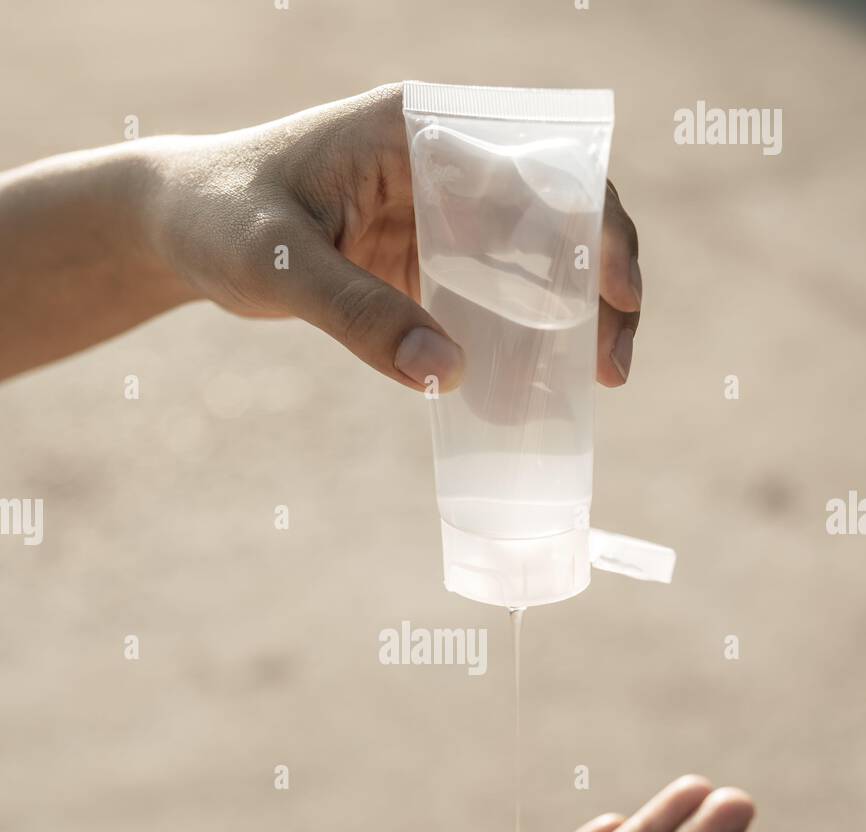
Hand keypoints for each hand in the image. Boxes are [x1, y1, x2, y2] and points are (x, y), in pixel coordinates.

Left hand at [148, 84, 641, 392]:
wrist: (180, 226)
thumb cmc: (220, 219)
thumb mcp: (279, 266)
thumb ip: (357, 316)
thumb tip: (450, 376)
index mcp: (421, 130)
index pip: (541, 165)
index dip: (597, 227)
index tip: (621, 295)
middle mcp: (446, 161)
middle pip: (560, 213)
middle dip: (601, 288)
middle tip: (614, 369)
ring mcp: (443, 210)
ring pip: (538, 260)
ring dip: (571, 321)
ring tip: (592, 386)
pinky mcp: (428, 258)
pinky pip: (495, 297)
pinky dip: (520, 341)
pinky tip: (530, 391)